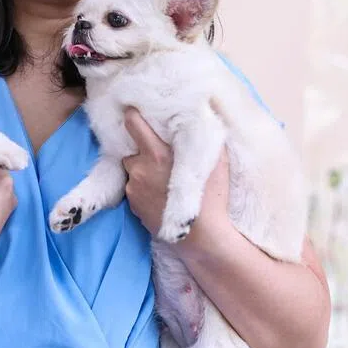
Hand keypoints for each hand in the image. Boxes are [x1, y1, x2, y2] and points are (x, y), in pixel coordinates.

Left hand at [121, 107, 230, 242]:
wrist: (203, 238)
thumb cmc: (212, 197)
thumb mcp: (216, 159)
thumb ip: (205, 134)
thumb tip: (205, 111)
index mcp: (157, 154)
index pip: (132, 124)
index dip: (132, 115)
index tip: (134, 110)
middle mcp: (140, 169)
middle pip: (131, 151)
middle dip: (141, 151)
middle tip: (158, 155)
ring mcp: (134, 189)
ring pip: (133, 172)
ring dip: (142, 171)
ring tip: (161, 179)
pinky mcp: (133, 207)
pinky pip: (134, 190)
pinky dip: (143, 189)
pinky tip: (160, 195)